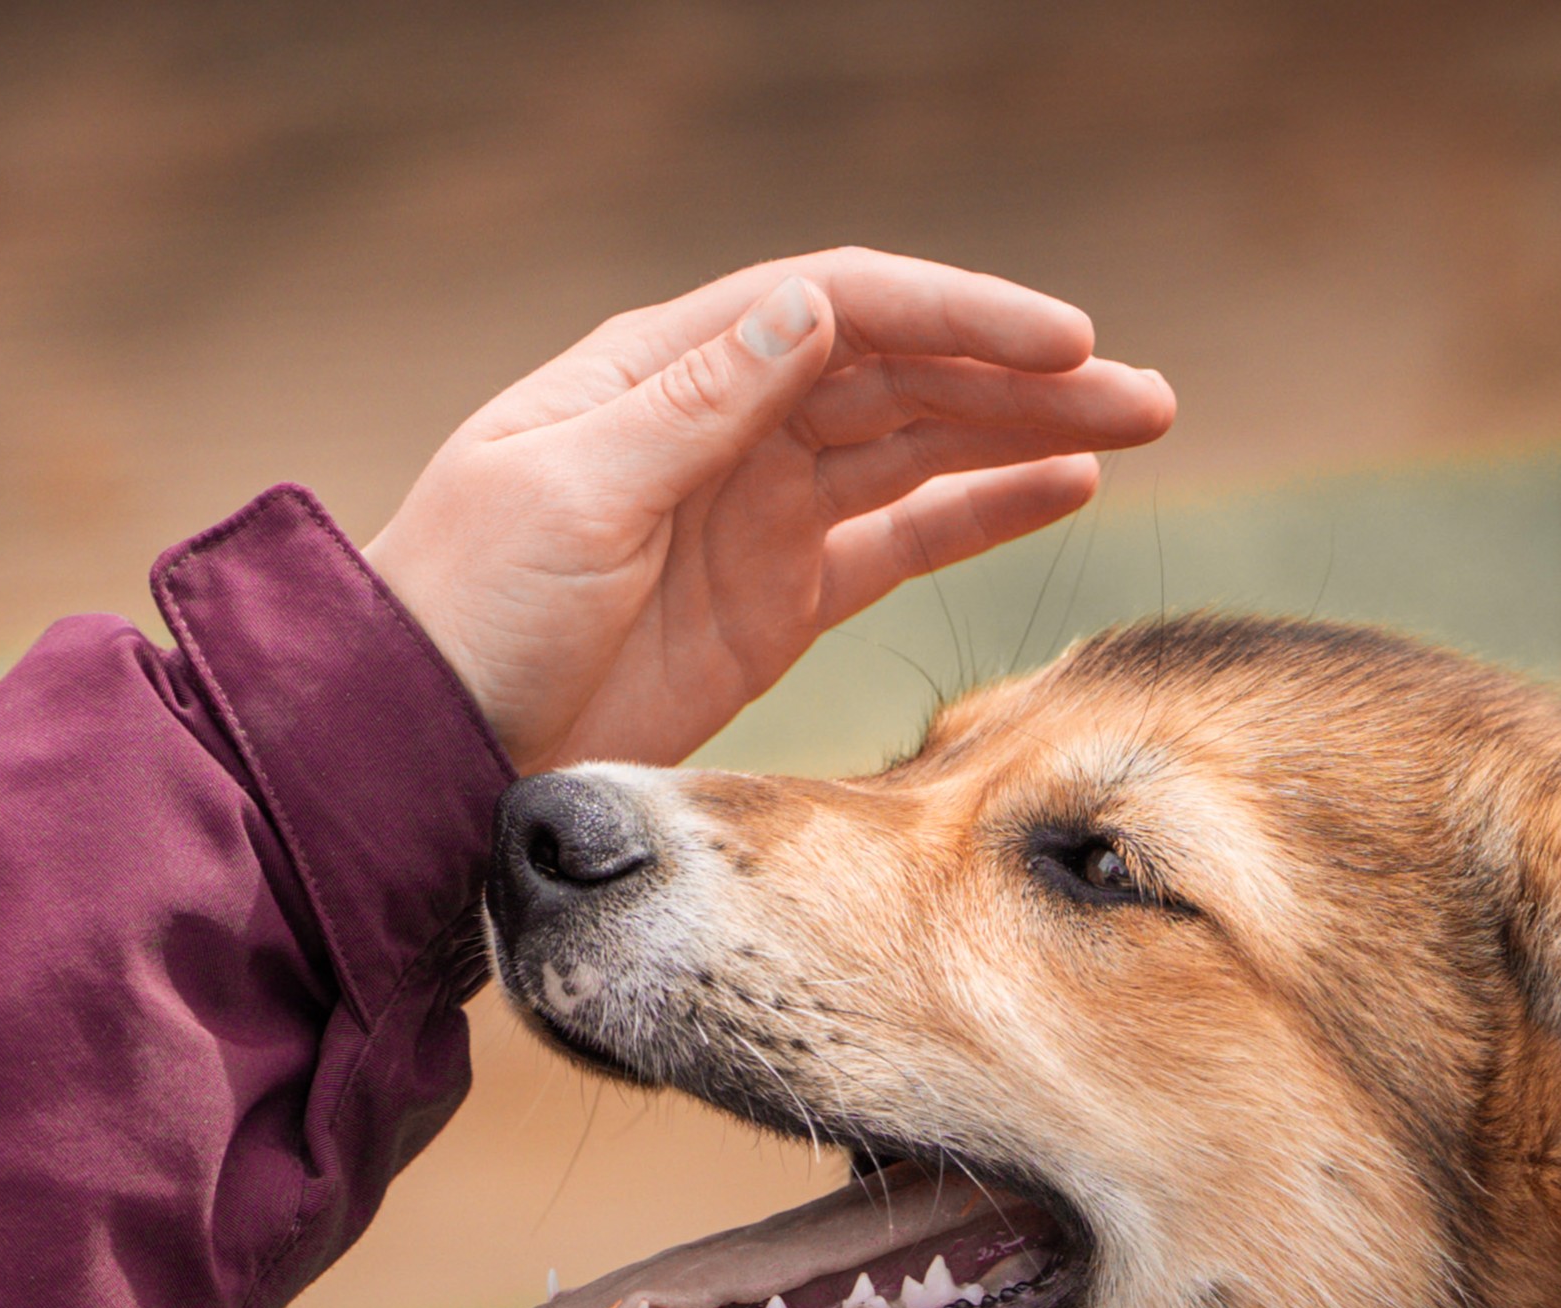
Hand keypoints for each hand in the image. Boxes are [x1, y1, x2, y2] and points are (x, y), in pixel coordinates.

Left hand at [364, 249, 1180, 773]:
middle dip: (1020, 373)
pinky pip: (899, 540)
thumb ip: (693, 408)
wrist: (417, 746)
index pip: (837, 308)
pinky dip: (981, 511)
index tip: (1055, 342)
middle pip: (898, 372)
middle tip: (1142, 390)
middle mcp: (722, 427)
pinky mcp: (775, 602)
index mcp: (662, 374)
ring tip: (1139, 425)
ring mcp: (756, 512)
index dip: (952, 315)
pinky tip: (1065, 489)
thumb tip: (805, 309)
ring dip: (1025, 432)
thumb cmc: (459, 609)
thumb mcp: (566, 495)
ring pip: (916, 448)